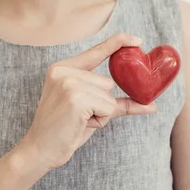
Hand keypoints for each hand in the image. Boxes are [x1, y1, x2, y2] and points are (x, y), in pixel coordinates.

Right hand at [19, 33, 156, 169]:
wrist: (39, 150)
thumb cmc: (63, 130)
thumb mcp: (88, 109)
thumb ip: (114, 101)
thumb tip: (150, 104)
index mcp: (62, 68)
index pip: (95, 51)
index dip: (117, 43)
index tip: (137, 39)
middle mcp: (64, 71)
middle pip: (107, 83)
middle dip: (101, 104)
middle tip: (77, 116)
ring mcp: (69, 83)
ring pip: (108, 97)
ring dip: (100, 113)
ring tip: (77, 120)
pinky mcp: (76, 98)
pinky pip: (108, 108)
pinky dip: (100, 120)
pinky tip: (79, 124)